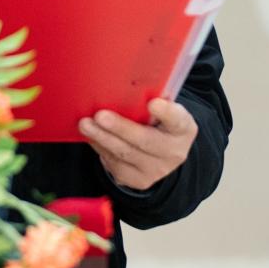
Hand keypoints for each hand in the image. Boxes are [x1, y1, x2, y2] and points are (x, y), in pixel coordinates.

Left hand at [79, 98, 197, 191]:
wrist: (161, 155)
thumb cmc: (157, 123)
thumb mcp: (163, 111)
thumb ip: (151, 101)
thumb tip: (121, 86)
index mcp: (183, 129)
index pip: (177, 120)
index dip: (166, 112)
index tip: (153, 103)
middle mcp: (173, 153)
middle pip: (145, 141)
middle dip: (120, 128)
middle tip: (100, 116)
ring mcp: (156, 170)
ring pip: (124, 154)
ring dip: (102, 138)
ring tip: (85, 124)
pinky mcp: (137, 180)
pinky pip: (114, 164)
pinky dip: (100, 147)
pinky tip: (92, 136)